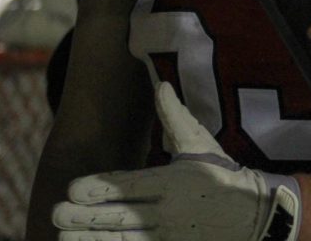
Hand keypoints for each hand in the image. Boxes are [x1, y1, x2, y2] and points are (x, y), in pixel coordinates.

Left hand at [52, 82, 301, 240]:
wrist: (254, 214)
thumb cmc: (221, 173)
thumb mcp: (199, 142)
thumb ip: (174, 116)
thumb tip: (161, 85)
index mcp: (173, 181)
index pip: (130, 185)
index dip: (101, 187)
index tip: (73, 188)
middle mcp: (168, 211)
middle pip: (120, 216)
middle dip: (86, 217)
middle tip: (56, 212)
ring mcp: (169, 237)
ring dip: (91, 240)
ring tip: (63, 237)